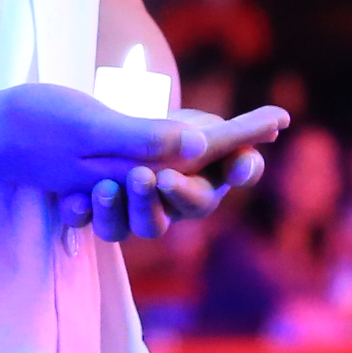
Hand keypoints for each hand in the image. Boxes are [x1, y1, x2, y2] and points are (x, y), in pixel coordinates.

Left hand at [67, 107, 291, 242]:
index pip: (199, 200)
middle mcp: (160, 205)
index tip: (170, 176)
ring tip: (104, 188)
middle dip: (151, 202)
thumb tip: (279, 123)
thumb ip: (234, 132)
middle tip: (142, 176)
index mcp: (192, 186)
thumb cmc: (165, 127)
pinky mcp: (87, 204)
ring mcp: (123, 208)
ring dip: (114, 212)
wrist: (101, 124)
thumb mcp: (197, 124)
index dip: (191, 191)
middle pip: (159, 221)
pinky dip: (78, 212)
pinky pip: (82, 220)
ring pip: (122, 229)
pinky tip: (72, 198)